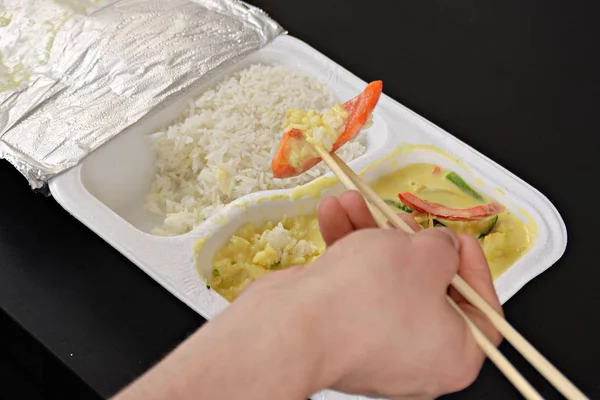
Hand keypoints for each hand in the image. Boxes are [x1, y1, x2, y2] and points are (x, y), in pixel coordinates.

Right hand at [242, 191, 502, 398]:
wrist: (292, 326)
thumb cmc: (367, 299)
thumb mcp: (425, 255)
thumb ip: (444, 246)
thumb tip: (440, 247)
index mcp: (453, 354)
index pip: (481, 312)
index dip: (474, 269)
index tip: (458, 240)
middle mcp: (416, 355)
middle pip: (425, 286)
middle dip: (407, 239)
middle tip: (401, 217)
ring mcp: (374, 342)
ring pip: (383, 278)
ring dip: (368, 233)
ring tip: (353, 202)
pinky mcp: (340, 328)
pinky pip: (353, 285)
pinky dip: (346, 250)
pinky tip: (333, 215)